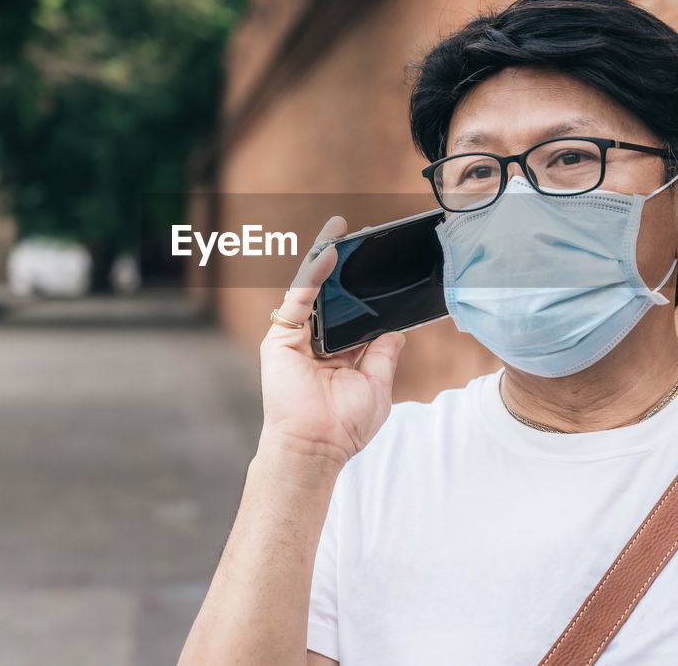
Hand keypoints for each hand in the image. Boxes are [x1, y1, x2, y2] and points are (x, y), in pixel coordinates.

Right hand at [257, 215, 406, 468]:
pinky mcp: (280, 338)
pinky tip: (330, 253)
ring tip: (343, 229)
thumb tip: (397, 331)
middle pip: (329, 293)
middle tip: (364, 236)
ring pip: (311, 288)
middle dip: (344, 263)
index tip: (381, 261)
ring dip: (326, 257)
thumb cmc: (344, 426)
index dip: (363, 287)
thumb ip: (384, 355)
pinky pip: (299, 297)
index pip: (349, 310)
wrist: (317, 448)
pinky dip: (314, 274)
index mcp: (336, 352)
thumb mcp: (377, 385)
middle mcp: (314, 341)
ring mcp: (296, 338)